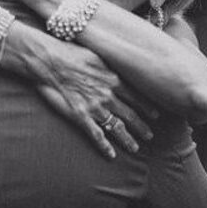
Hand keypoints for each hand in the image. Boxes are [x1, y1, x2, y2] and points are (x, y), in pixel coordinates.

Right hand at [27, 35, 154, 157]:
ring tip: (135, 148)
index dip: (147, 107)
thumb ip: (110, 64)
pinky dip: (105, 147)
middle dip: (141, 126)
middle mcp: (108, 95)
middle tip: (150, 135)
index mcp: (113, 79)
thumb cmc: (70, 52)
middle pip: (130, 114)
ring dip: (128, 139)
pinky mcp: (80, 116)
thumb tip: (119, 65)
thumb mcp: (97, 53)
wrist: (50, 60)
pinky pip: (96, 135)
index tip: (156, 115)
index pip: (136, 96)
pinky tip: (111, 155)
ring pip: (117, 127)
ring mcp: (95, 107)